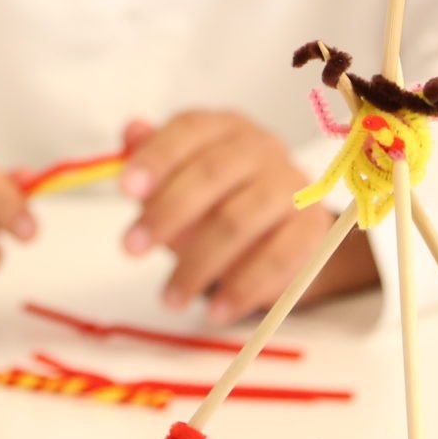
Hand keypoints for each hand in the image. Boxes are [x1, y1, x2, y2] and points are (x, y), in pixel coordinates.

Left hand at [120, 110, 353, 324]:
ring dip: (198, 264)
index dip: (156, 158)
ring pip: (239, 221)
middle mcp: (261, 148)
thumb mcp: (181, 176)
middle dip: (166, 213)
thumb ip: (155, 157)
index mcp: (224, 127)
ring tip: (170, 298)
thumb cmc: (221, 197)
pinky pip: (277, 259)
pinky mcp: (312, 227)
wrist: (285, 228)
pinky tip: (215, 311)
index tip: (125, 191)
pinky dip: (242, 289)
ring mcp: (291, 185)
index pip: (189, 130)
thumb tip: (132, 132)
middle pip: (212, 173)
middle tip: (131, 248)